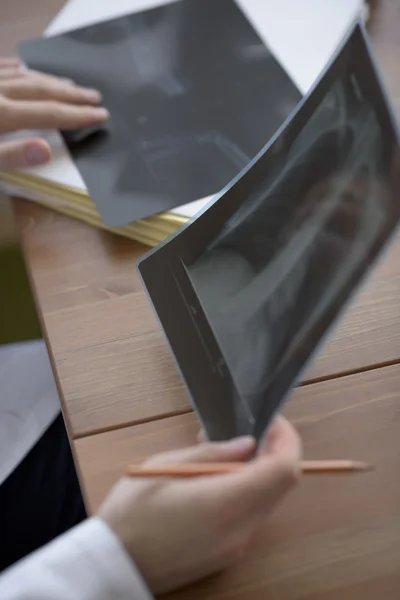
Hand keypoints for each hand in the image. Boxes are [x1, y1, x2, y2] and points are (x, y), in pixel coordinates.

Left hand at [0, 57, 108, 169]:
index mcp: (0, 114)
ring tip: (68, 84)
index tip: (100, 115)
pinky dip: (12, 68)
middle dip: (72, 94)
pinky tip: (20, 66)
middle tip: (94, 96)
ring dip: (49, 80)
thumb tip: (46, 152)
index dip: (77, 115)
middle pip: (41, 90)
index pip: (49, 114)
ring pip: (22, 76)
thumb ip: (11, 155)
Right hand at [99, 416, 300, 594]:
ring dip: (258, 472)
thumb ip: (212, 454)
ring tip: (219, 455)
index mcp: (226, 503)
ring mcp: (236, 547)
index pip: (283, 469)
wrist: (114, 566)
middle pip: (281, 485)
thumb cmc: (132, 512)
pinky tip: (214, 481)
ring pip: (268, 500)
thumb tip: (247, 444)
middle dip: (273, 452)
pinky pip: (251, 516)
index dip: (286, 440)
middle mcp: (240, 529)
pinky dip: (245, 492)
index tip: (271, 422)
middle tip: (245, 433)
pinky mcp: (227, 555)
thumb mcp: (166, 467)